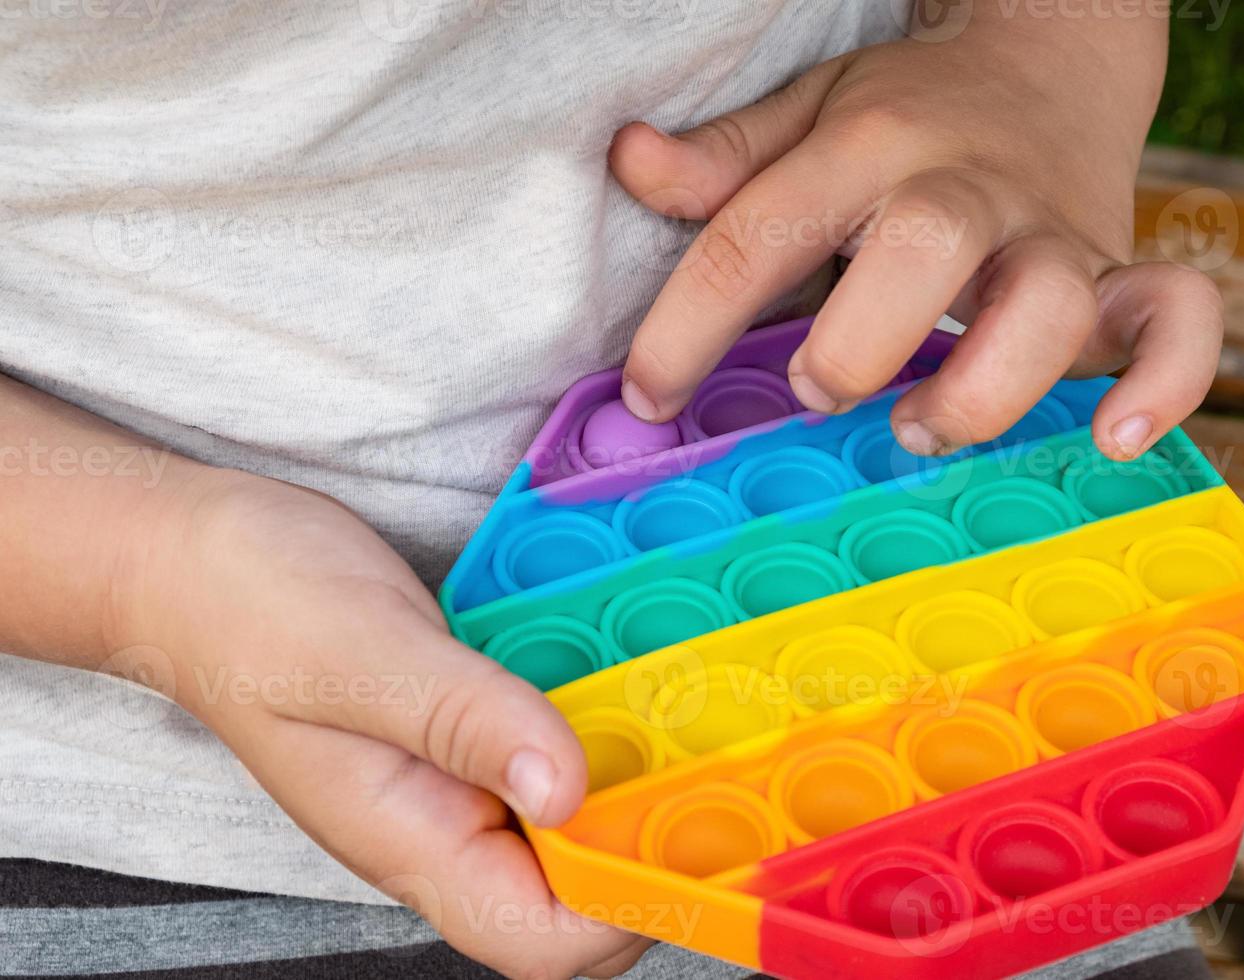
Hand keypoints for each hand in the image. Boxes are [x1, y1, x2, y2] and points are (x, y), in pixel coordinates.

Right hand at [109, 469, 649, 978]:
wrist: (193, 561)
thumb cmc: (249, 606)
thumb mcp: (360, 654)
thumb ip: (463, 721)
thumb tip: (565, 792)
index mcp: (412, 842)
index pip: (540, 940)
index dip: (625, 907)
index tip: (686, 829)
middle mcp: (444, 829)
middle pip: (576, 896)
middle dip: (650, 846)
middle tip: (702, 759)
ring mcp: (457, 783)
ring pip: (574, 827)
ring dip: (636, 786)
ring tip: (684, 719)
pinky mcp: (468, 734)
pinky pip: (554, 758)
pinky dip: (602, 732)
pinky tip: (629, 681)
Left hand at [610, 6, 1222, 459]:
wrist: (1048, 59)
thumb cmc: (907, 115)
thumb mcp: (809, 115)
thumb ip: (726, 157)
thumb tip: (630, 163)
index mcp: (868, 147)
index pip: (761, 228)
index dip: (687, 325)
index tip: (649, 398)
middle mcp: (964, 189)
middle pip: (924, 246)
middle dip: (859, 338)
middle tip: (815, 392)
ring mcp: (1052, 233)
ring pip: (1050, 301)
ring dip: (985, 382)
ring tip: (922, 429)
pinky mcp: (1120, 270)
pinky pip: (1181, 319)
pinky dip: (1166, 382)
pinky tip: (1113, 440)